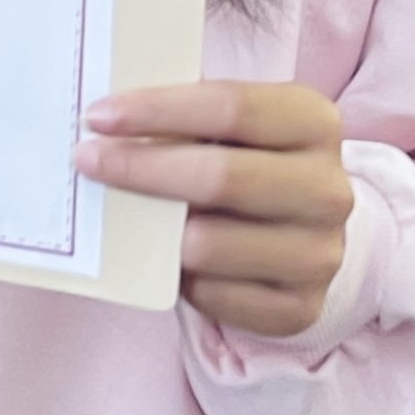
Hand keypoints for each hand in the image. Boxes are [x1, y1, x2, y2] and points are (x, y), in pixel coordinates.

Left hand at [77, 79, 353, 337]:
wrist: (302, 229)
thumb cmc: (246, 158)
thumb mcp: (229, 123)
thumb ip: (182, 115)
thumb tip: (104, 122)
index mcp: (313, 122)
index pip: (232, 107)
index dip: (158, 109)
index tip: (98, 116)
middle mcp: (329, 189)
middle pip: (220, 177)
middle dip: (140, 167)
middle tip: (85, 160)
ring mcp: (321, 254)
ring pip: (210, 244)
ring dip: (153, 231)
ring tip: (124, 212)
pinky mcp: (301, 307)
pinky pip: (214, 296)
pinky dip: (177, 277)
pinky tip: (163, 256)